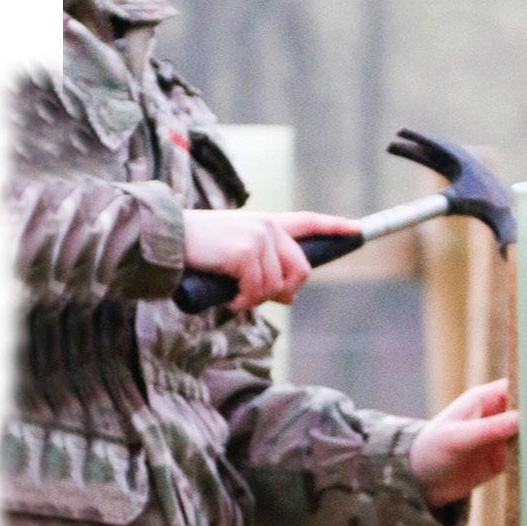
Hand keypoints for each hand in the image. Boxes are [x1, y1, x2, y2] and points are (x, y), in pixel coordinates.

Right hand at [180, 210, 362, 311]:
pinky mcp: (246, 254)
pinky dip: (243, 304)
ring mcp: (259, 239)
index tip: (357, 230)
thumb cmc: (199, 248)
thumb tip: (287, 296)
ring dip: (256, 301)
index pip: (309, 221)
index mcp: (267, 222)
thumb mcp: (236, 251)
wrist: (169, 239)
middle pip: (301, 269)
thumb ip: (263, 264)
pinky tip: (229, 302)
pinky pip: (257, 291)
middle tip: (258, 300)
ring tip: (235, 299)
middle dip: (285, 292)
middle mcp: (268, 227)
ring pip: (276, 286)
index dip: (335, 226)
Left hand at [410, 379, 518, 510]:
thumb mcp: (458, 438)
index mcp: (485, 399)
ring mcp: (501, 438)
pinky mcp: (502, 459)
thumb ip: (488, 429)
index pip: (517, 388)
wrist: (418, 483)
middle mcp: (497, 415)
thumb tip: (521, 420)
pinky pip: (524, 455)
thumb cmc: (432, 450)